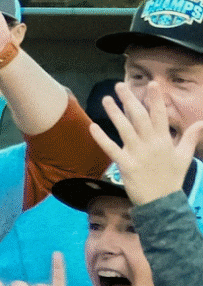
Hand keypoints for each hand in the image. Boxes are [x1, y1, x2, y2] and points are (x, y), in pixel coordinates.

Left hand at [96, 86, 202, 205]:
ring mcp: (138, 154)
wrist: (162, 201)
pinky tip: (93, 126)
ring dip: (114, 113)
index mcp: (165, 140)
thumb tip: (201, 122)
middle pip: (139, 117)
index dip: (155, 99)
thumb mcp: (185, 156)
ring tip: (105, 99)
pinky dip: (101, 138)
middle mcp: (151, 144)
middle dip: (130, 100)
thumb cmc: (172, 178)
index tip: (151, 84)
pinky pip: (112, 149)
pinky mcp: (125, 164)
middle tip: (120, 86)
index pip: (160, 115)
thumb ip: (191, 138)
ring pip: (124, 129)